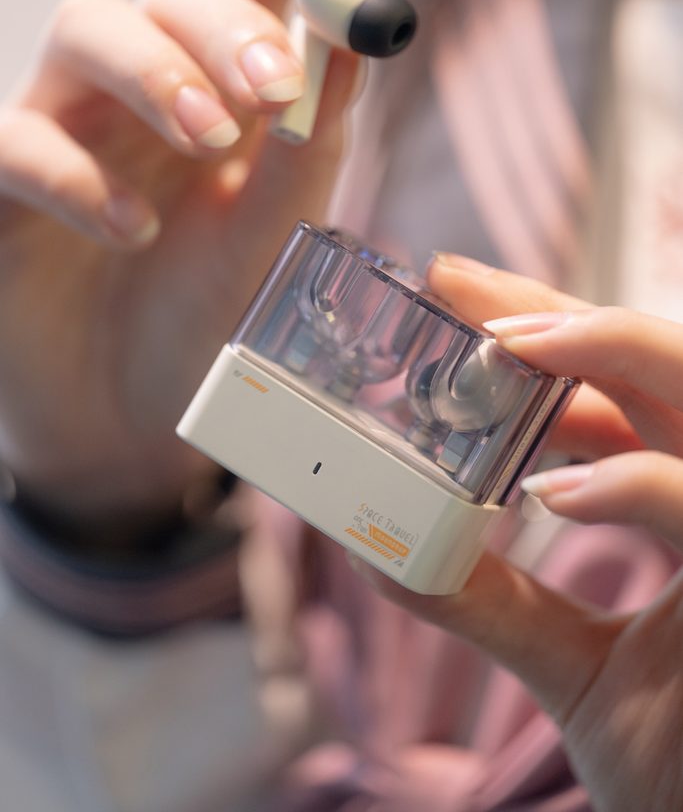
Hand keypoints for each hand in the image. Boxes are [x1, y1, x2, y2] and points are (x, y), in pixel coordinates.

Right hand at [0, 0, 357, 533]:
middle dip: (223, 23)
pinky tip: (135, 228)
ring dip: (155, 71)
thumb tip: (352, 47)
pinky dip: (77, 173)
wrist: (136, 413)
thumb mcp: (277, 227)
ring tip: (208, 142)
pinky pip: (13, 139)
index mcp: (220, 87)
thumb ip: (310, 141)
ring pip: (83, 27)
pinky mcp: (3, 184)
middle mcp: (142, 89)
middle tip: (272, 86)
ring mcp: (67, 127)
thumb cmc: (210, 307)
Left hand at [350, 254, 682, 811]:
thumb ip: (490, 599)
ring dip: (607, 350)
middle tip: (452, 283)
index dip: (548, 339)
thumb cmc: (676, 764)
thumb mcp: (570, 665)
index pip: (621, 396)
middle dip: (560, 313)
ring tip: (506, 341)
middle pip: (659, 366)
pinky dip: (635, 486)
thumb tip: (379, 542)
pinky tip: (551, 490)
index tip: (456, 305)